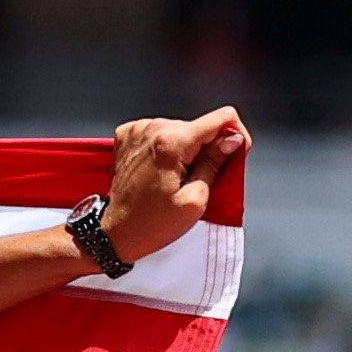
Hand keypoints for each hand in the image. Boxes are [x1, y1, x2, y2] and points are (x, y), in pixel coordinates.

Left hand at [100, 107, 248, 262]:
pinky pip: (161, 134)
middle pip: (200, 126)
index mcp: (172, 143)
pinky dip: (167, 150)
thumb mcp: (195, 200)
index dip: (235, 135)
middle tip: (199, 180)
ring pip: (181, 130)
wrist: (115, 232)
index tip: (234, 154)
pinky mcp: (128, 135)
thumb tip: (233, 140)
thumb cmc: (151, 223)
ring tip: (176, 179)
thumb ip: (215, 164)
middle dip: (208, 150)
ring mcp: (138, 130)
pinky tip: (160, 172)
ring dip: (186, 151)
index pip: (221, 118)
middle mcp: (153, 129)